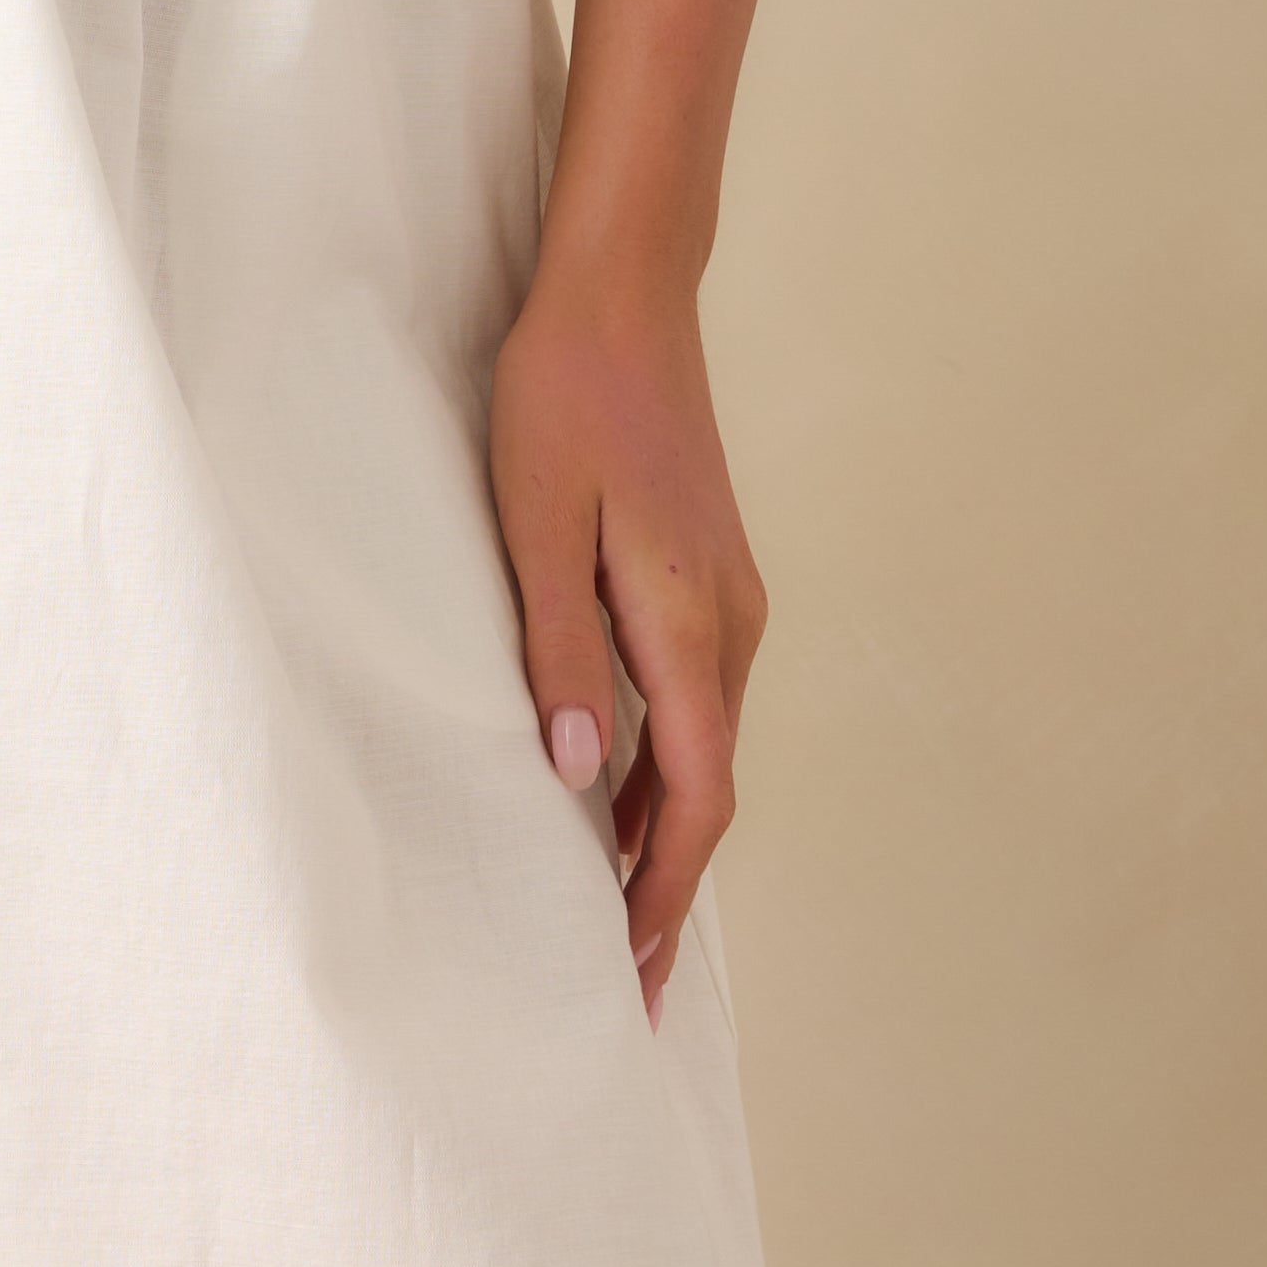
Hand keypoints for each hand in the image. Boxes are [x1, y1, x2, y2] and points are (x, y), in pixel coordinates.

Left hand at [487, 251, 766, 1028]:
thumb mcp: (536, 519)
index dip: (662, 892)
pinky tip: (615, 784)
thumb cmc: (567, 393)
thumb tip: (574, 772)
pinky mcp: (707, 569)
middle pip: (709, 786)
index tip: (634, 976)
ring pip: (705, 743)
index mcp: (689, 622)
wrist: (626, 289)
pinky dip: (666, 761)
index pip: (694, 797)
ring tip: (611, 905)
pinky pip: (696, 697)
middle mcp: (729, 621)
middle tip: (622, 977)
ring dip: (665, 826)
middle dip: (666, 884)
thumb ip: (558, 645)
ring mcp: (727, 593)